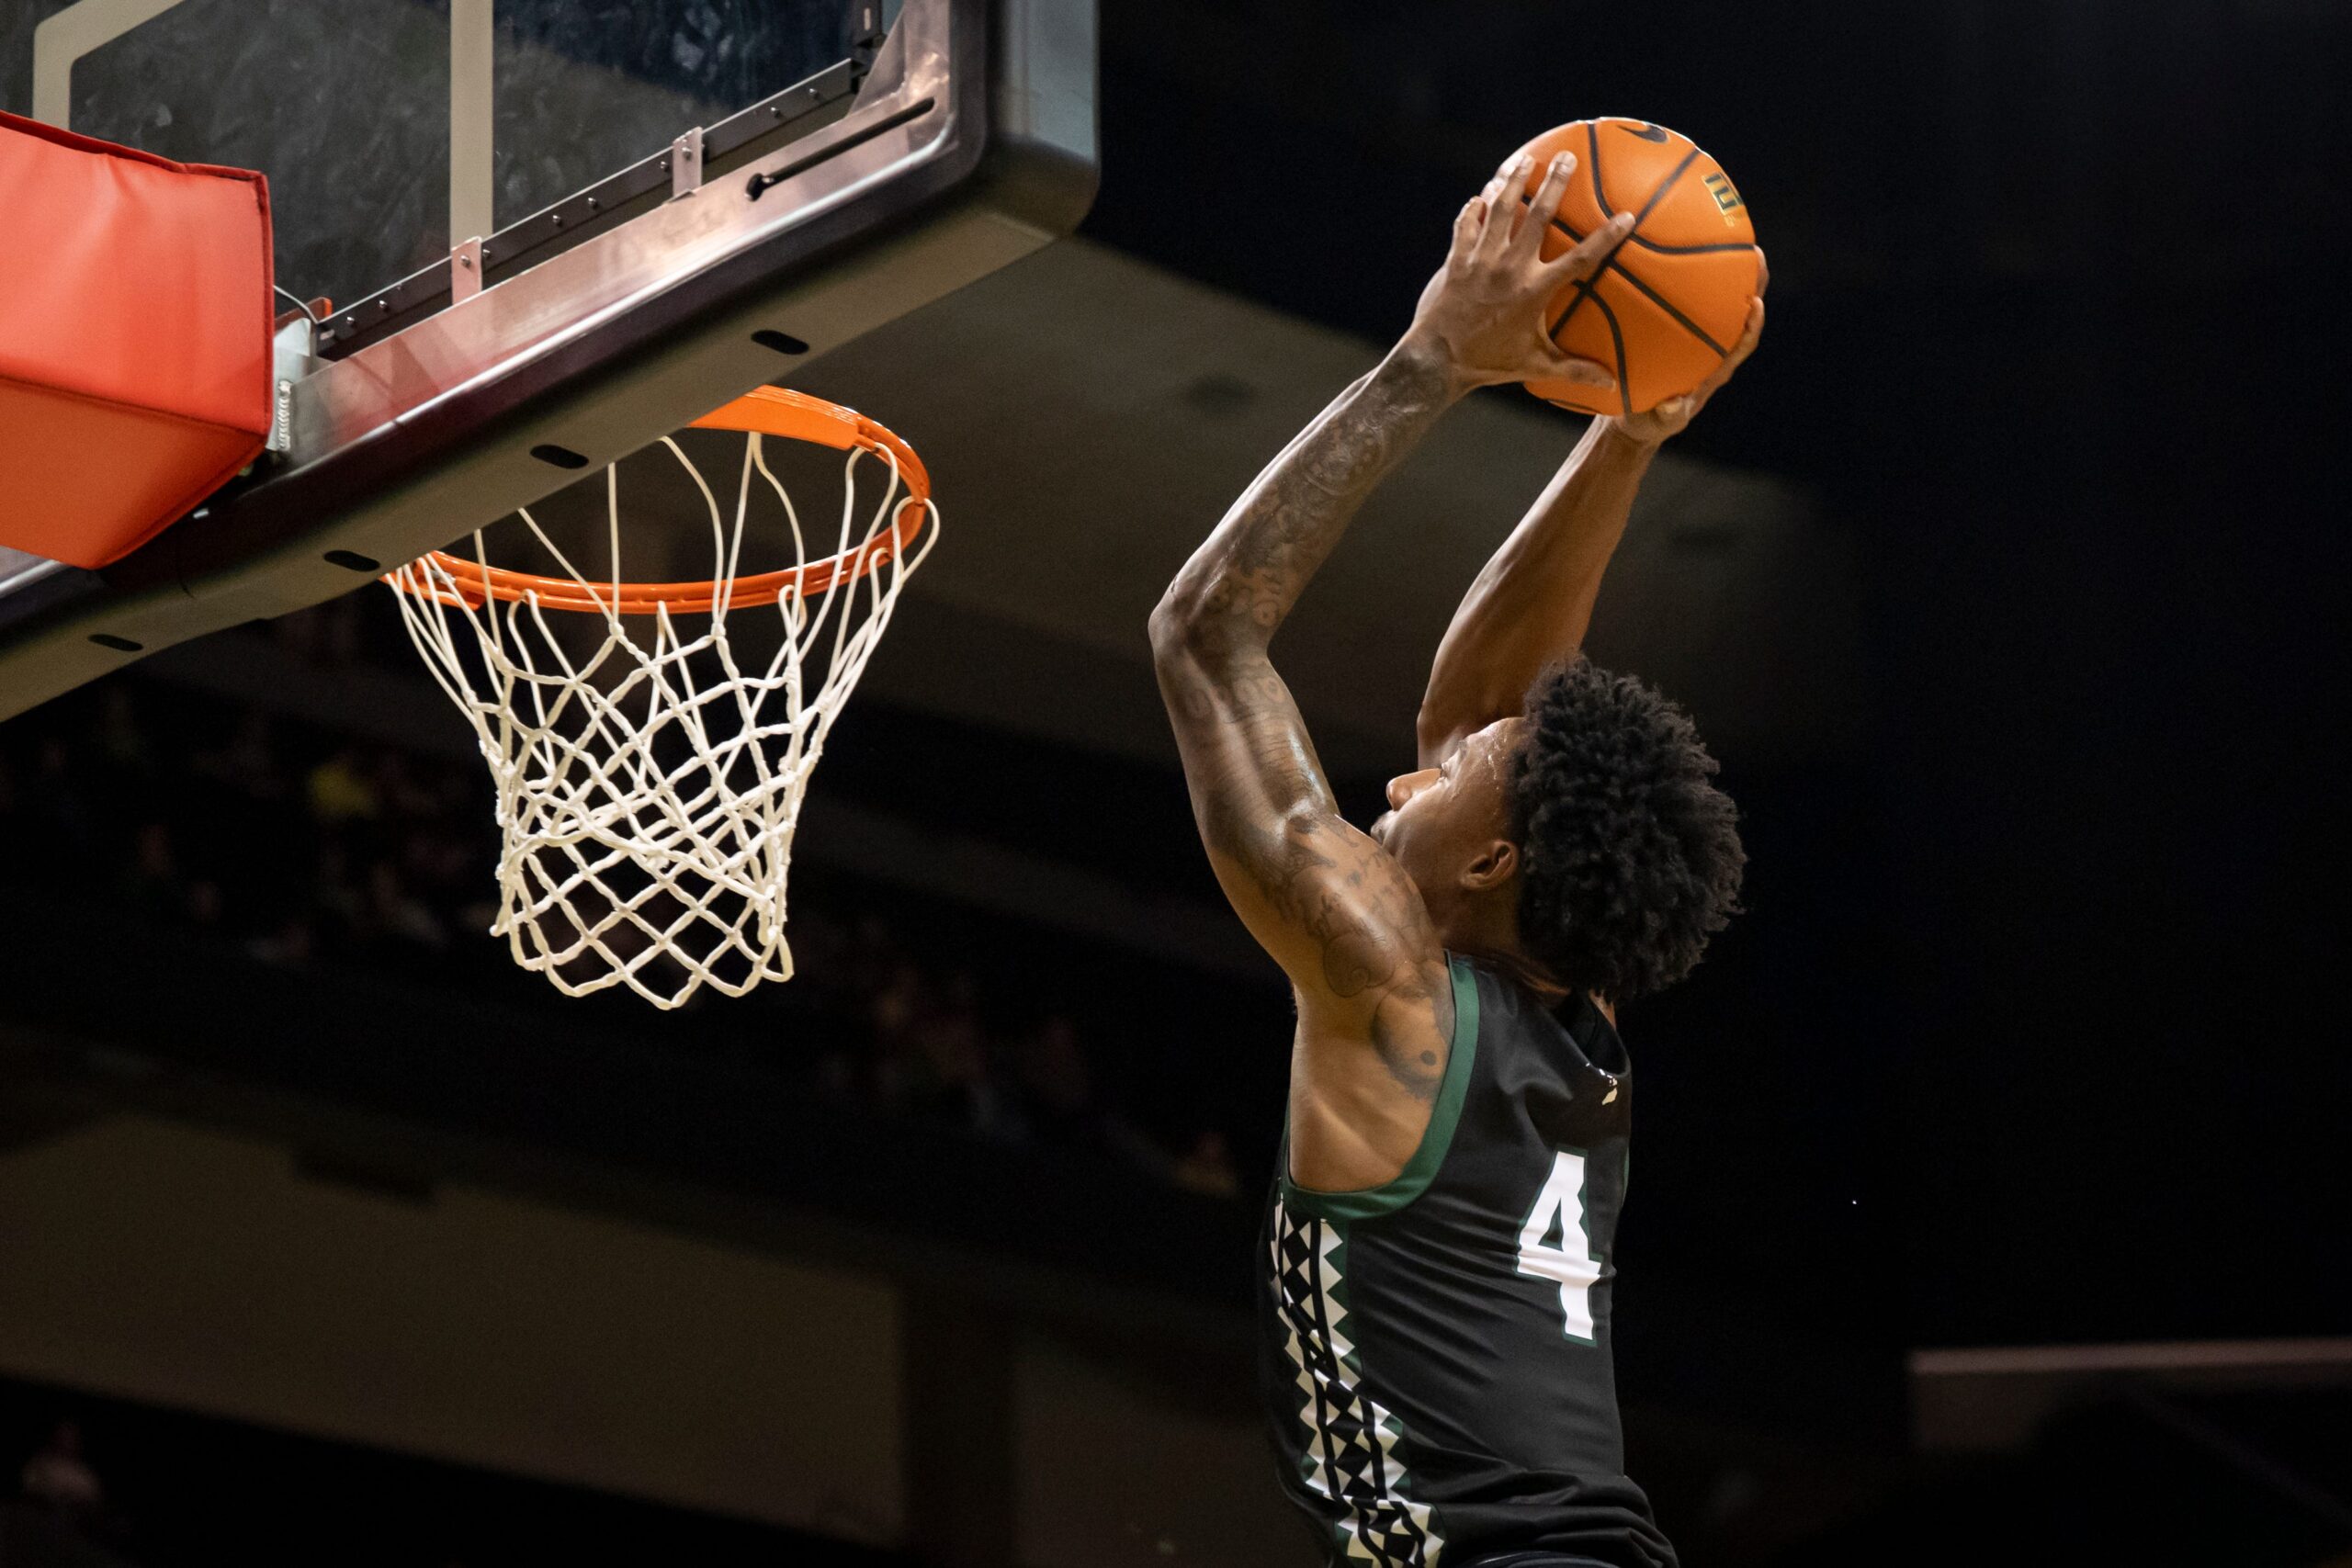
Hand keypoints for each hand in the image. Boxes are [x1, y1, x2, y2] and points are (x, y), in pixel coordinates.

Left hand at [1404, 151, 1630, 393]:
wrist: (1437, 361)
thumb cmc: (1489, 364)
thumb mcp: (1535, 366)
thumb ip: (1573, 369)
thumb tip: (1609, 384)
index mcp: (1535, 291)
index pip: (1580, 259)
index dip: (1605, 237)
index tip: (1627, 216)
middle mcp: (1510, 269)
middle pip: (1538, 216)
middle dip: (1553, 183)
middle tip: (1566, 156)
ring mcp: (1481, 261)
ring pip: (1499, 210)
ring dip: (1512, 182)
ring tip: (1523, 160)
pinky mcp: (1456, 260)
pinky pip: (1466, 225)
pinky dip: (1473, 209)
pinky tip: (1480, 195)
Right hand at [1608, 250, 1768, 443]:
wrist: (1637, 417)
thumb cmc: (1649, 419)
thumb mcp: (1656, 422)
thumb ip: (1667, 414)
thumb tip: (1673, 404)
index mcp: (1715, 371)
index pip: (1742, 344)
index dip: (1752, 325)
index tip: (1756, 304)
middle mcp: (1715, 351)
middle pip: (1742, 313)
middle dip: (1752, 283)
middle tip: (1754, 252)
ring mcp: (1700, 340)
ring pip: (1720, 301)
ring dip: (1728, 272)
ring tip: (1729, 238)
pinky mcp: (1681, 332)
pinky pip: (1691, 301)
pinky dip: (1693, 279)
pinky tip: (1679, 253)